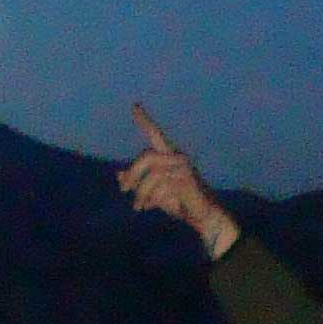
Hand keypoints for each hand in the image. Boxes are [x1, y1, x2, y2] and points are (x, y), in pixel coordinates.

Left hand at [117, 105, 242, 260]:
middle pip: (147, 157)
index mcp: (170, 157)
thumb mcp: (155, 193)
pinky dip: (152, 199)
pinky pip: (161, 187)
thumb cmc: (181, 203)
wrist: (204, 217)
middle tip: (124, 189)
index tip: (134, 106)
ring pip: (152, 174)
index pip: (156, 135)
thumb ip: (139, 183)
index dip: (145, 121)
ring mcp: (183, 168)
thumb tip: (118, 176)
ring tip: (138, 206)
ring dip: (141, 192)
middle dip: (133, 173)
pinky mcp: (185, 180)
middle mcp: (177, 158)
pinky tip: (150, 207)